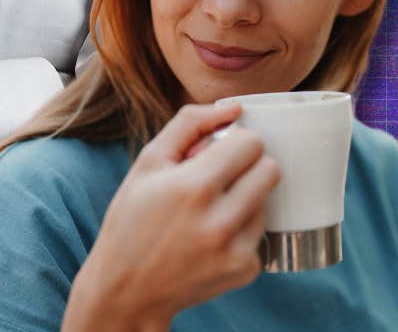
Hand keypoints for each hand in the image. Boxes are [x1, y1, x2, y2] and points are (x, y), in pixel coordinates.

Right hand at [62, 102, 280, 330]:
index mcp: (193, 187)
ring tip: (209, 211)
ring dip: (245, 198)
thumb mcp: (148, 162)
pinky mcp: (246, 271)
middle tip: (220, 177)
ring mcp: (236, 250)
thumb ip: (190, 124)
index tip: (217, 152)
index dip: (234, 142)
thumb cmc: (132, 218)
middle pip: (270, 169)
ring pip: (267, 201)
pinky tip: (211, 238)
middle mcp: (219, 220)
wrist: (127, 289)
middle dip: (248, 166)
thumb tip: (235, 108)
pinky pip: (261, 233)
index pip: (251, 143)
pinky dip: (242, 231)